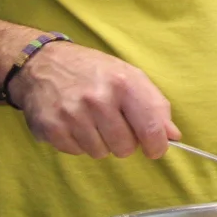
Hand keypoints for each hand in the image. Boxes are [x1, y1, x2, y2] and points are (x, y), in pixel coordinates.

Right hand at [11, 41, 179, 159]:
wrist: (43, 63)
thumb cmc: (94, 71)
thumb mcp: (130, 76)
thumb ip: (155, 105)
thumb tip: (173, 136)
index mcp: (124, 84)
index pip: (150, 128)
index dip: (157, 145)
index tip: (156, 149)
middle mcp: (98, 99)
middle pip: (125, 147)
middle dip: (125, 142)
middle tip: (115, 125)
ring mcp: (72, 114)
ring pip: (101, 153)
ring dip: (101, 143)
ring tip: (92, 121)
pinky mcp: (51, 128)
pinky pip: (77, 152)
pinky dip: (79, 143)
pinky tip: (74, 124)